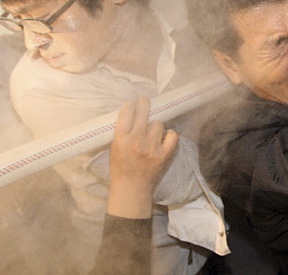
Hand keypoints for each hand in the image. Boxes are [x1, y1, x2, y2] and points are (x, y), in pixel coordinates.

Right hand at [107, 96, 178, 217]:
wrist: (132, 188)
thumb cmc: (121, 167)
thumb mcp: (114, 147)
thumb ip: (122, 131)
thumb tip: (131, 113)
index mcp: (121, 139)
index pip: (126, 114)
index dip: (130, 105)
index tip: (133, 102)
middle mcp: (137, 141)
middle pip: (144, 113)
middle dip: (144, 103)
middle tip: (145, 100)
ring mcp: (152, 147)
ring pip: (158, 124)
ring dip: (155, 126)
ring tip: (152, 132)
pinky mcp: (164, 154)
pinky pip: (172, 136)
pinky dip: (170, 135)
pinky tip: (164, 137)